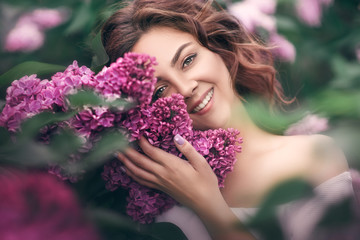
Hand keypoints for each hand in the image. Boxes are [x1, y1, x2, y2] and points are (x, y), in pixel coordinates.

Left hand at [118, 135, 254, 239]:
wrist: (205, 203)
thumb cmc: (205, 182)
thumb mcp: (201, 163)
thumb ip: (188, 149)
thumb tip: (176, 137)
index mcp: (172, 165)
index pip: (152, 152)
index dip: (142, 143)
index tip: (137, 134)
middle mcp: (162, 174)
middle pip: (140, 162)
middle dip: (128, 152)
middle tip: (117, 143)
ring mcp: (160, 182)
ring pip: (138, 173)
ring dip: (126, 163)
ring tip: (117, 155)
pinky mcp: (160, 188)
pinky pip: (142, 181)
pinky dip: (132, 175)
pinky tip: (128, 170)